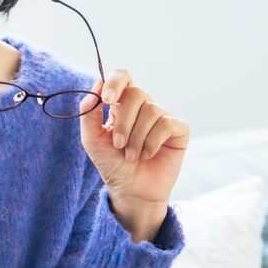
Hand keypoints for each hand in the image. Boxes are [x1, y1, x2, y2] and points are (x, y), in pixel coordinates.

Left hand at [79, 69, 188, 242]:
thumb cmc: (112, 164)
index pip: (123, 76)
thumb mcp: (92, 140)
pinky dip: (153, 142)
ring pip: (151, 110)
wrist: (131, 191)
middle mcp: (144, 106)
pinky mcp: (178, 130)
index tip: (106, 100)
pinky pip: (167, 123)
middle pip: (137, 93)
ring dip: (137, 137)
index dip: (116, 82)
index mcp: (122, 104)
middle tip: (119, 145)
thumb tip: (96, 84)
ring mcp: (163, 116)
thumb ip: (89, 113)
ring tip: (131, 155)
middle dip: (124, 122)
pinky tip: (148, 155)